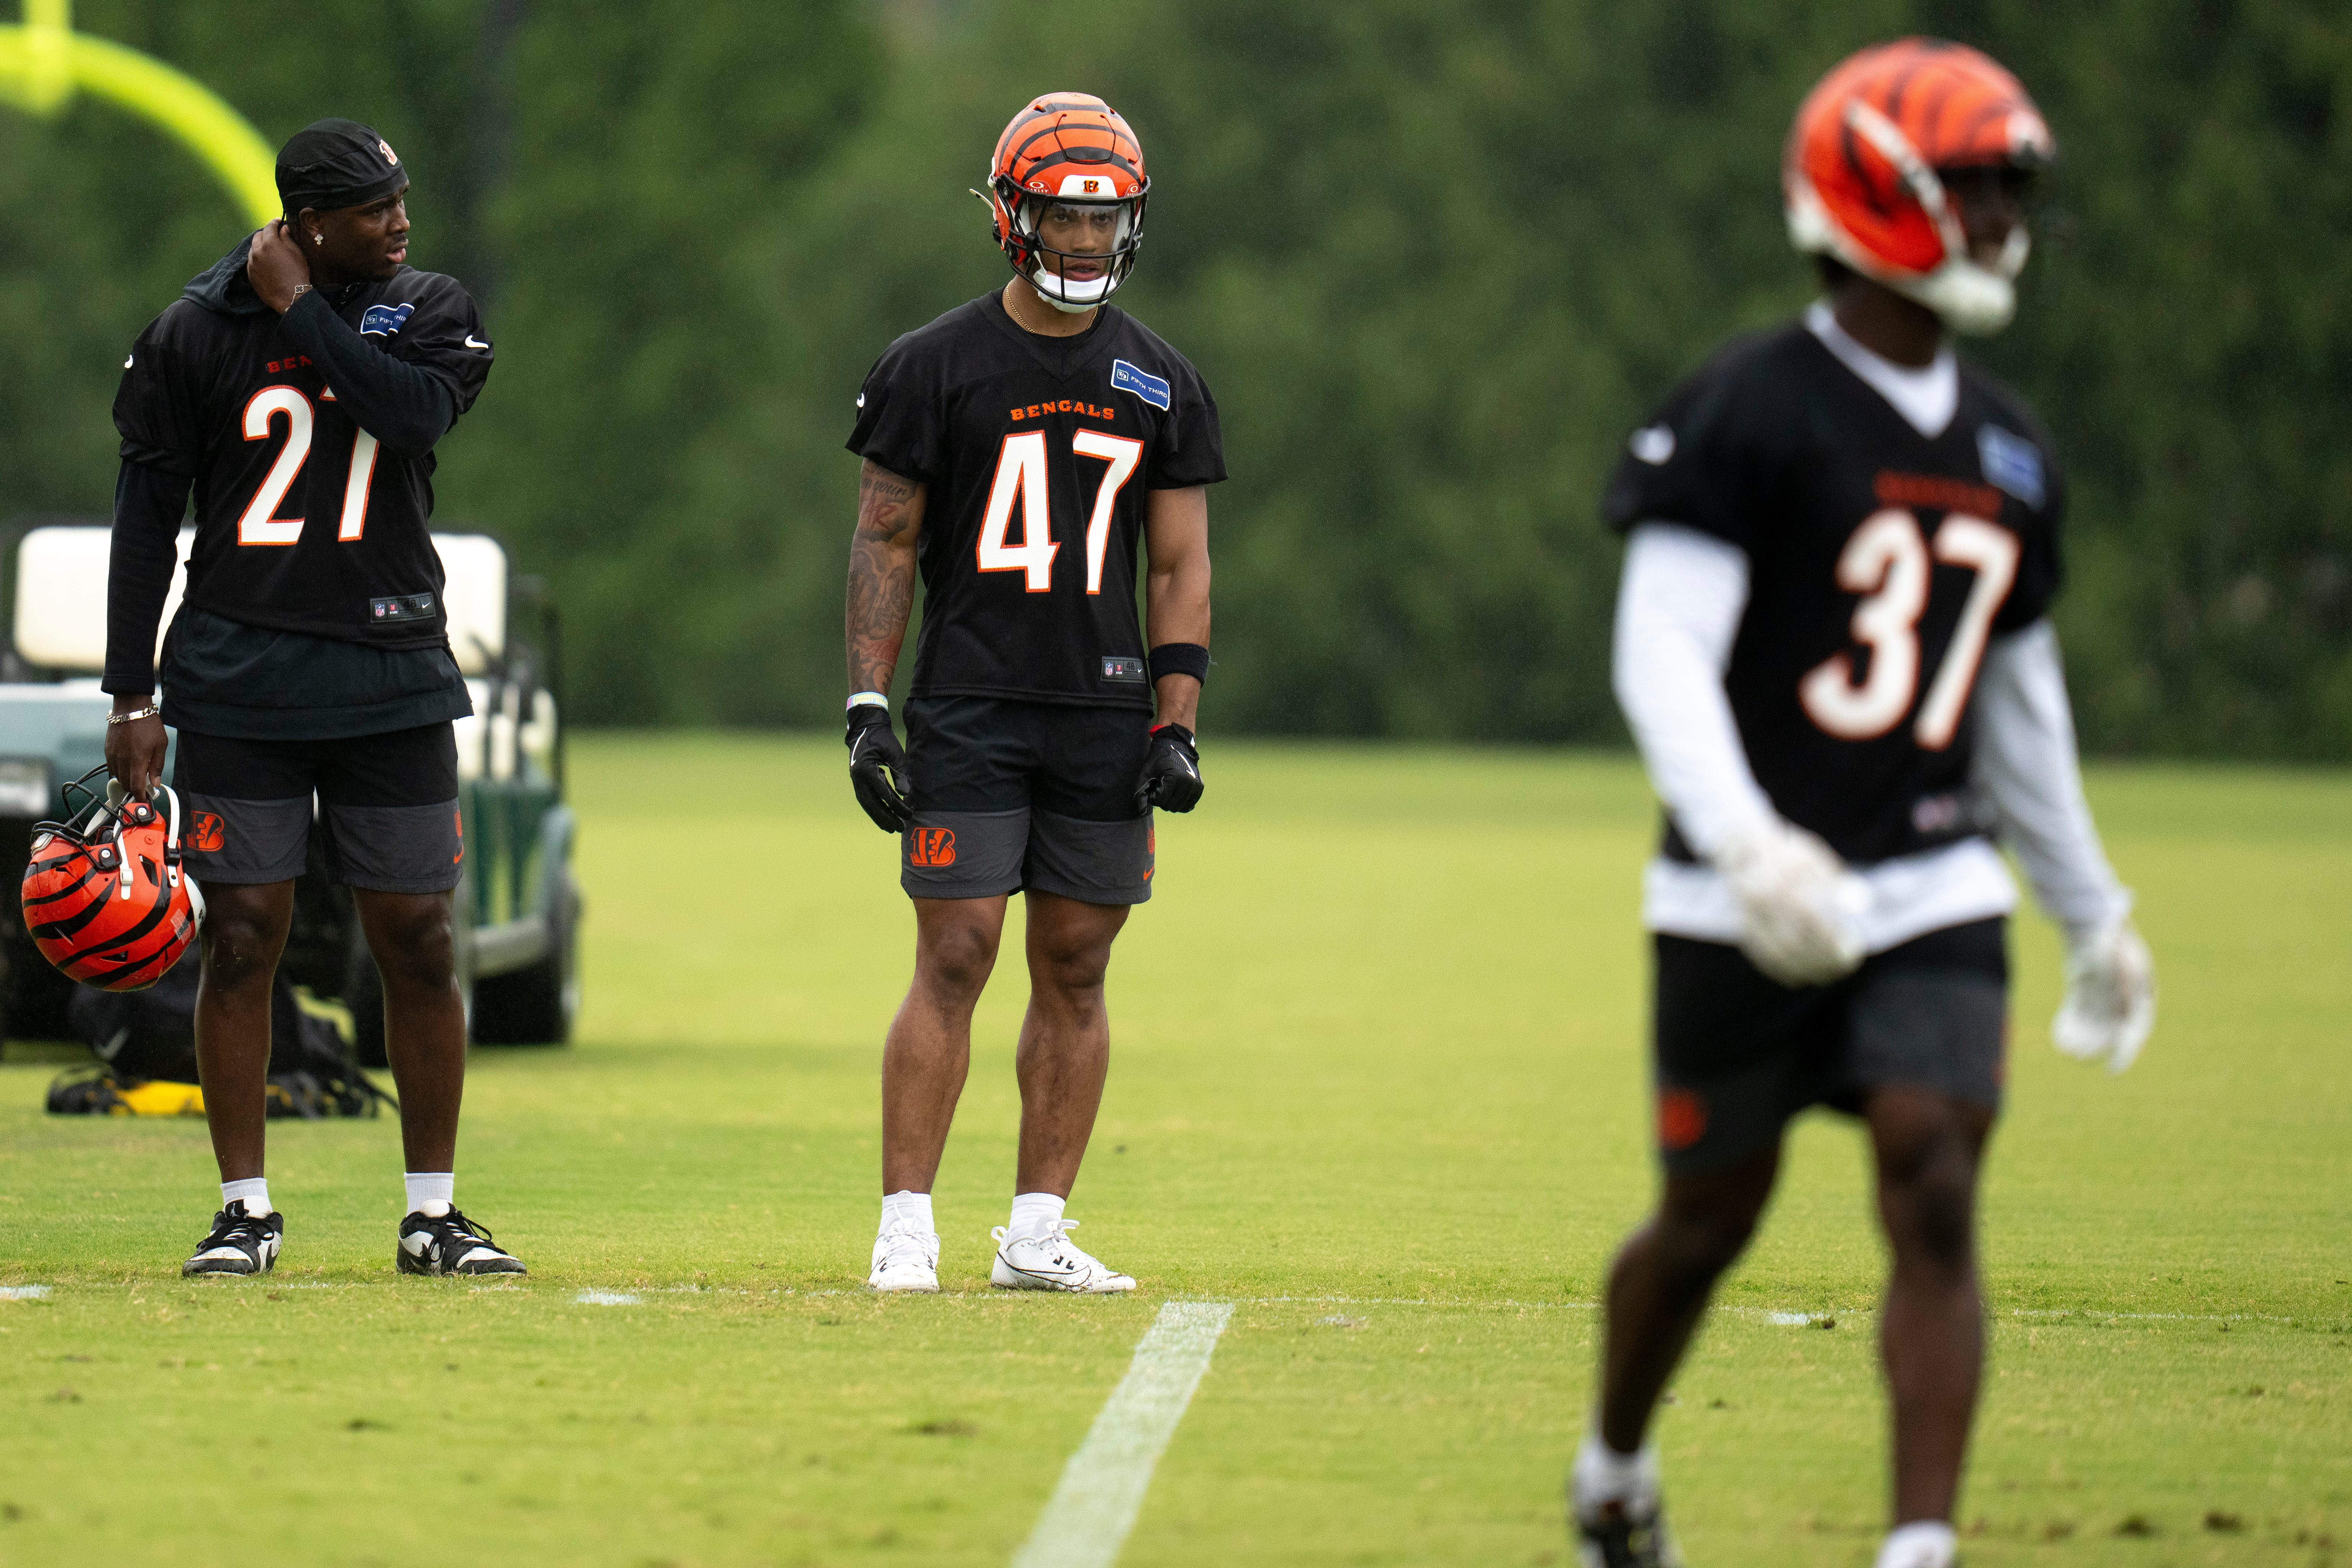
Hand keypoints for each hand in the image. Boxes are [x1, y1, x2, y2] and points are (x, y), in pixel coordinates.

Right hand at [104, 700, 166, 797]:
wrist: (130, 708)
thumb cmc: (148, 725)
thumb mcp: (161, 745)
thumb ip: (157, 766)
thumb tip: (155, 783)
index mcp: (136, 761)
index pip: (136, 787)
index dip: (140, 797)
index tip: (144, 801)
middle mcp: (122, 761)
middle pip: (125, 784)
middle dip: (134, 789)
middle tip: (144, 789)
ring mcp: (112, 755)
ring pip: (117, 777)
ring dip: (126, 780)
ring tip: (137, 777)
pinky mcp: (107, 750)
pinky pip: (112, 767)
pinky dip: (119, 771)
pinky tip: (128, 767)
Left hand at [246, 220, 313, 313]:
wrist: (291, 297)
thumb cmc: (298, 274)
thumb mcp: (297, 254)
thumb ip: (288, 238)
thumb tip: (283, 228)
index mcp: (270, 243)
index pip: (269, 227)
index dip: (274, 222)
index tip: (278, 221)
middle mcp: (257, 251)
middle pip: (258, 236)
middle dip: (266, 233)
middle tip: (274, 236)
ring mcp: (252, 263)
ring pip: (253, 248)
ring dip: (260, 246)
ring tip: (269, 249)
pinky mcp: (250, 273)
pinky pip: (252, 261)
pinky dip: (257, 258)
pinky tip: (266, 262)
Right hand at [844, 705, 911, 832]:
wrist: (865, 728)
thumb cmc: (882, 738)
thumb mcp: (894, 751)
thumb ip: (900, 771)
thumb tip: (906, 793)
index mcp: (865, 768)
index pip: (880, 790)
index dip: (894, 803)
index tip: (906, 813)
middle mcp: (857, 777)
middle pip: (872, 803)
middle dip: (887, 817)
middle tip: (900, 827)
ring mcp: (856, 781)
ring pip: (868, 805)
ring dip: (880, 818)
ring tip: (892, 829)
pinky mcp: (859, 782)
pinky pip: (866, 800)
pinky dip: (875, 811)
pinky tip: (884, 820)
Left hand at [1135, 722, 1201, 813]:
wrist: (1177, 745)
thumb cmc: (1158, 758)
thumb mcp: (1146, 772)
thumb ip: (1141, 792)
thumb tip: (1141, 811)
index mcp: (1174, 778)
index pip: (1161, 802)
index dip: (1154, 798)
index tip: (1153, 788)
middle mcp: (1187, 782)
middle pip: (1170, 806)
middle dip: (1162, 801)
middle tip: (1160, 789)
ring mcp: (1195, 785)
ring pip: (1180, 807)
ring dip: (1171, 802)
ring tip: (1168, 790)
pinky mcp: (1199, 787)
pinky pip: (1189, 805)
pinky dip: (1181, 803)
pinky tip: (1176, 795)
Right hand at [1714, 817, 1868, 986]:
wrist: (1742, 851)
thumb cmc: (1786, 854)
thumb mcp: (1812, 857)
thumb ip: (1834, 881)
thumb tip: (1860, 904)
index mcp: (1779, 876)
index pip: (1808, 915)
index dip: (1831, 936)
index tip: (1854, 948)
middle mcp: (1760, 898)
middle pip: (1793, 939)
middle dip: (1822, 958)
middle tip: (1846, 967)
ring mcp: (1748, 915)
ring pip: (1778, 952)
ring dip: (1806, 968)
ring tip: (1830, 975)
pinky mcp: (1744, 929)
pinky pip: (1763, 956)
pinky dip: (1784, 970)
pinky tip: (1802, 977)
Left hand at [2052, 916, 2153, 1071]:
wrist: (2090, 920)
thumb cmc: (2108, 936)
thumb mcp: (2116, 952)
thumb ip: (2119, 971)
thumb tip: (2120, 999)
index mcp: (2141, 993)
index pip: (2136, 1030)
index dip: (2125, 1053)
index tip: (2112, 1072)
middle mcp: (2125, 998)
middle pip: (2113, 1031)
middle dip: (2097, 1046)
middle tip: (2080, 1059)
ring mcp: (2105, 996)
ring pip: (2094, 1025)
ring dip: (2083, 1039)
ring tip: (2067, 1051)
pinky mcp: (2086, 992)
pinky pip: (2080, 1014)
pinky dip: (2071, 1026)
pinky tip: (2059, 1039)